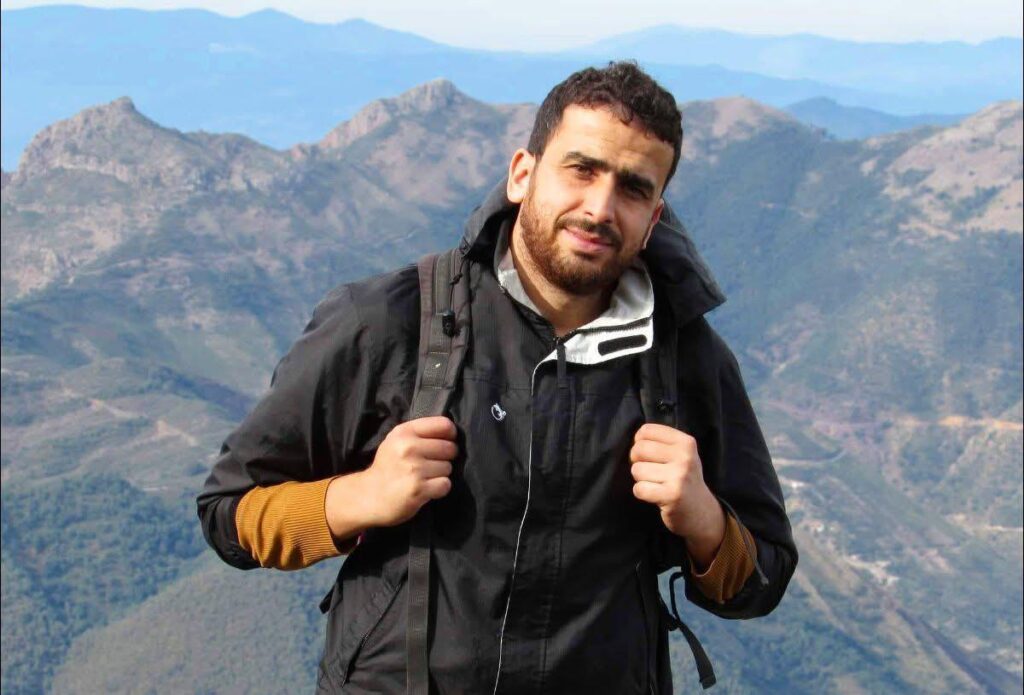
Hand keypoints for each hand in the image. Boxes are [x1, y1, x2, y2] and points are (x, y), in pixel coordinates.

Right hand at [326, 416, 456, 538]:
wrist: (368, 496)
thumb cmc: (387, 467)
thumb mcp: (396, 441)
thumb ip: (419, 433)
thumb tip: (451, 432)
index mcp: (404, 432)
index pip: (443, 424)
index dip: (450, 435)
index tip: (445, 443)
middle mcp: (409, 447)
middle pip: (450, 448)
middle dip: (445, 458)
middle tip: (430, 464)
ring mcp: (414, 469)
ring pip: (448, 467)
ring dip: (440, 474)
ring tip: (425, 477)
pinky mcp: (418, 489)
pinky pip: (445, 484)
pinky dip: (439, 489)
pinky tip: (427, 489)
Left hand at [629, 423, 724, 567]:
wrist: (701, 512)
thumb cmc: (684, 479)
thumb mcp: (682, 455)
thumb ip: (661, 443)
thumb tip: (635, 438)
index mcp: (686, 442)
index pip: (646, 431)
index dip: (639, 442)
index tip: (647, 454)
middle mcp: (684, 457)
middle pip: (639, 449)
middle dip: (637, 461)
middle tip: (649, 471)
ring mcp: (679, 476)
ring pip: (637, 470)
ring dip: (641, 479)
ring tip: (655, 484)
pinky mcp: (672, 496)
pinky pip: (639, 488)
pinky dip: (642, 493)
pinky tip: (654, 495)